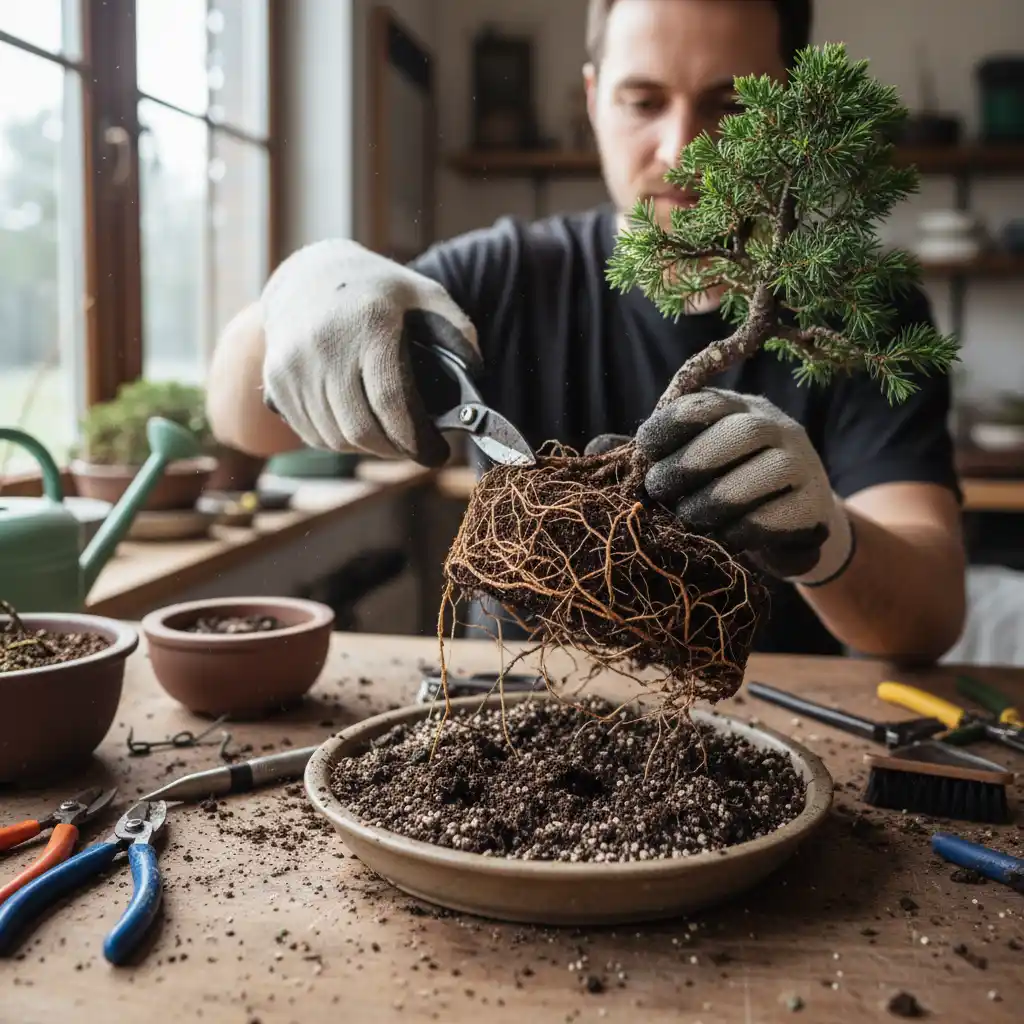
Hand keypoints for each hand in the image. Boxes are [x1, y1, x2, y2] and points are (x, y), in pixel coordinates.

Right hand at [260, 239, 480, 466]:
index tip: (436, 453)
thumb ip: (458, 332)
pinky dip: (337, 441)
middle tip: (413, 450)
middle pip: (361, 428)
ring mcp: (294, 364)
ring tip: (387, 440)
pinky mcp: (275, 380)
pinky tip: (356, 429)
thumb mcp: (424, 294)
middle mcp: (325, 344)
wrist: (308, 274)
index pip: (391, 401)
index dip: (416, 438)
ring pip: (335, 438)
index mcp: (369, 323)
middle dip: (394, 450)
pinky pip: (310, 433)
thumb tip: (475, 376)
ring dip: (365, 449)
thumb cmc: (377, 291)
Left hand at [585, 389, 853, 584]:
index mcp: (738, 408)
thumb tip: (590, 452)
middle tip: (659, 491)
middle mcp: (777, 427)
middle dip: (690, 464)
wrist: (790, 527)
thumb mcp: (687, 465)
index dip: (670, 425)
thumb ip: (645, 457)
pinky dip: (742, 531)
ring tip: (688, 518)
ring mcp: (802, 465)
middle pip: (739, 432)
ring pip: (759, 475)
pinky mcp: (814, 508)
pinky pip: (776, 517)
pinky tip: (723, 538)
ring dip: (713, 501)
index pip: (707, 403)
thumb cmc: (723, 488)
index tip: (644, 451)